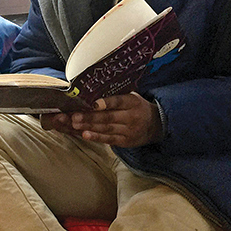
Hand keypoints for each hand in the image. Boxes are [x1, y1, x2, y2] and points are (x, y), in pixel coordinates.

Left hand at [42, 93, 162, 146]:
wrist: (156, 125)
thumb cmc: (137, 107)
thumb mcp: (132, 97)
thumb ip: (116, 94)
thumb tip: (92, 89)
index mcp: (133, 102)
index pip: (119, 102)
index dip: (106, 103)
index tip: (93, 104)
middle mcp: (132, 116)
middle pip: (108, 117)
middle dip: (89, 117)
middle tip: (74, 116)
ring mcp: (129, 131)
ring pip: (106, 129)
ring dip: (89, 126)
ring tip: (74, 124)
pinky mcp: (125, 141)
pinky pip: (109, 140)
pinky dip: (96, 137)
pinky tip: (85, 135)